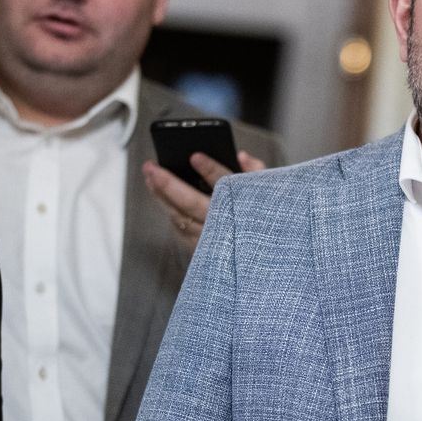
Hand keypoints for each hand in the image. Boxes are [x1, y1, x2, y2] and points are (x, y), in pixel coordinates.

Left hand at [142, 149, 266, 241]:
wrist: (266, 264)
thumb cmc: (266, 223)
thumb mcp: (271, 196)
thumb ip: (257, 173)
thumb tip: (241, 156)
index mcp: (243, 208)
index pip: (225, 184)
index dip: (210, 169)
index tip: (195, 156)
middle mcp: (225, 226)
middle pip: (191, 203)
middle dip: (168, 184)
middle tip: (152, 167)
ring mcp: (211, 242)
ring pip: (179, 218)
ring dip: (161, 197)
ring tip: (149, 177)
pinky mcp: (202, 253)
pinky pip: (180, 230)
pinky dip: (171, 213)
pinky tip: (162, 199)